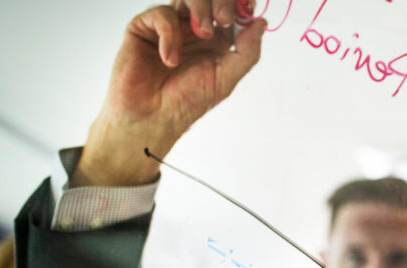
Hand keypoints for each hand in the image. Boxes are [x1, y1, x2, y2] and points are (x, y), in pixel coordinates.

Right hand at [74, 1, 264, 186]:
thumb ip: (247, 51)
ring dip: (201, 9)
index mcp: (217, 40)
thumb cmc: (187, 102)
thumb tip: (262, 23)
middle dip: (222, 2)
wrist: (152, 118)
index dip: (241, 4)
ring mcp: (171, 26)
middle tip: (225, 20)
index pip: (232, 10)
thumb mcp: (227, 78)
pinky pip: (162, 13)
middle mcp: (194, 29)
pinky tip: (170, 59)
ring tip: (204, 33)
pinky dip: (170, 32)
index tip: (249, 7)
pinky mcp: (145, 28)